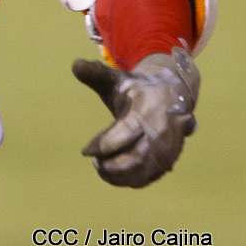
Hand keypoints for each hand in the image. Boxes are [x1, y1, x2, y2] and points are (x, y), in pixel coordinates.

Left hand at [73, 47, 199, 187]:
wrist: (170, 95)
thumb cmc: (135, 88)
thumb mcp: (116, 78)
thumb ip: (95, 73)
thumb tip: (75, 65)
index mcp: (148, 109)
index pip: (127, 131)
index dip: (105, 144)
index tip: (85, 151)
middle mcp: (162, 131)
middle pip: (139, 156)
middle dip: (114, 165)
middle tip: (94, 163)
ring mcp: (169, 147)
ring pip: (147, 170)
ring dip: (122, 176)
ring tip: (100, 170)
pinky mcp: (169, 159)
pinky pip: (152, 176)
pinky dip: (132, 181)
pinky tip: (113, 177)